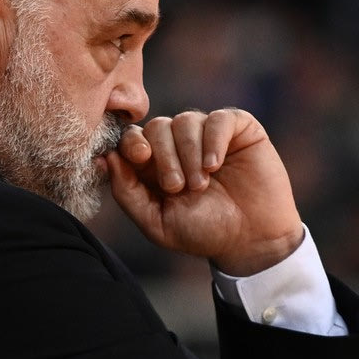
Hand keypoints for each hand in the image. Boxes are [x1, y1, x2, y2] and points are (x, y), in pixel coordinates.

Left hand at [106, 108, 303, 275]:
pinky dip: (213, 140)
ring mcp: (208, 134)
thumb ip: (126, 192)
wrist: (252, 240)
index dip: (132, 143)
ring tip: (201, 184)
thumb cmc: (203, 232)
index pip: (132, 137)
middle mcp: (179, 144)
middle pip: (157, 126)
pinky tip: (214, 165)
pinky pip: (219, 118)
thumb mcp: (156, 221)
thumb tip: (106, 158)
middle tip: (177, 187)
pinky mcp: (238, 129)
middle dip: (164, 156)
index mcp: (154, 164)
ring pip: (185, 120)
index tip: (140, 158)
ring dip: (189, 153)